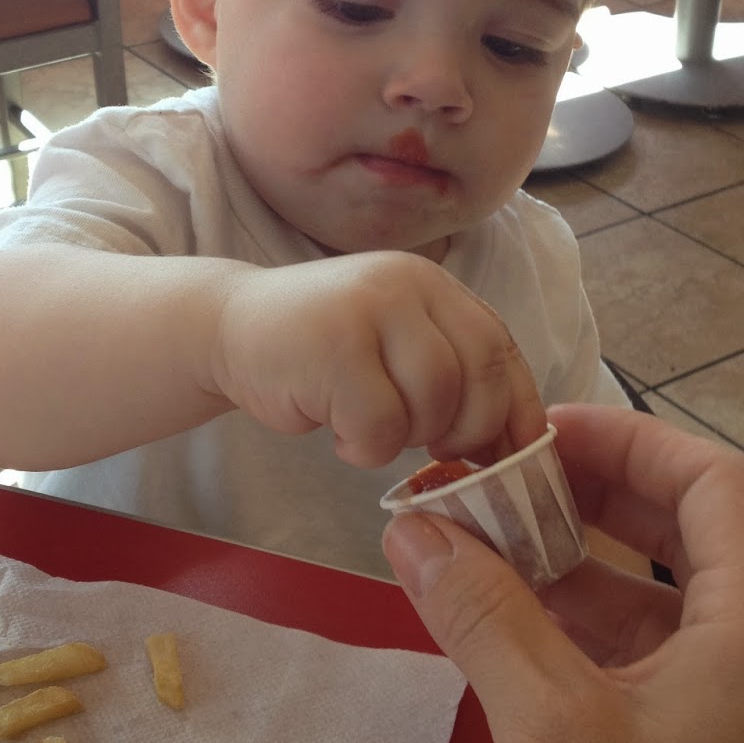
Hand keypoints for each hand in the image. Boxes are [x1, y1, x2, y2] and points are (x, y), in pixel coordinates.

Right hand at [211, 251, 546, 467]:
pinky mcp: (332, 347)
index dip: (516, 409)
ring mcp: (368, 310)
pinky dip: (365, 448)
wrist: (227, 328)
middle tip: (433, 447)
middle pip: (479, 376)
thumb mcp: (394, 342)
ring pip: (433, 401)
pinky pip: (381, 424)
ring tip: (370, 427)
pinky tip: (338, 431)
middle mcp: (407, 285)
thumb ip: (449, 370)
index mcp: (432, 285)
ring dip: (406, 437)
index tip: (514, 457)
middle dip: (466, 430)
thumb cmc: (321, 352)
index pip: (500, 347)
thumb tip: (511, 443)